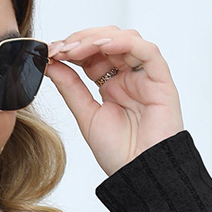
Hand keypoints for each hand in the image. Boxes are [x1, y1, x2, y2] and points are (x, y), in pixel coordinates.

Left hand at [45, 26, 184, 176]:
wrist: (140, 174)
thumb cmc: (119, 153)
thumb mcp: (86, 116)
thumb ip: (70, 88)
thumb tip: (51, 64)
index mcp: (111, 84)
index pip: (92, 54)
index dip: (71, 48)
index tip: (50, 51)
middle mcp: (129, 76)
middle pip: (107, 41)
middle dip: (81, 40)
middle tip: (60, 48)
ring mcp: (145, 76)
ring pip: (126, 40)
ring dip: (98, 38)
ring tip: (76, 48)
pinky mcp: (161, 80)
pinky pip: (147, 52)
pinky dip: (125, 43)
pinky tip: (103, 46)